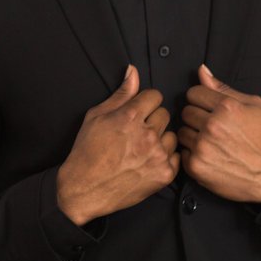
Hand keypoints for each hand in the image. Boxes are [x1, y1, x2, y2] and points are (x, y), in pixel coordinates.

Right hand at [56, 65, 179, 223]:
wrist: (85, 189)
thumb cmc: (87, 150)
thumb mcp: (96, 116)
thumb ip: (121, 94)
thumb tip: (133, 71)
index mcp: (130, 116)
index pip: (155, 95)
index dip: (145, 102)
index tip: (138, 112)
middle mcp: (147, 134)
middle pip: (165, 114)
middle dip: (152, 119)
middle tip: (137, 132)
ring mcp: (157, 156)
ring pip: (171, 135)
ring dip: (160, 139)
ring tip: (142, 148)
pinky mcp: (164, 174)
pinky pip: (176, 156)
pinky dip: (165, 158)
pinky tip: (148, 161)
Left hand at [177, 64, 260, 203]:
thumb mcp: (252, 105)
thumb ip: (223, 87)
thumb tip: (201, 70)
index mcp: (226, 107)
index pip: (193, 93)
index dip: (202, 100)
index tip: (211, 109)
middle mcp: (213, 126)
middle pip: (186, 112)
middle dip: (197, 117)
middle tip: (213, 128)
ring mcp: (203, 147)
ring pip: (182, 132)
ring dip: (193, 136)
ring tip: (212, 142)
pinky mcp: (196, 166)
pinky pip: (182, 151)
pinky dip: (192, 153)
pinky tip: (209, 155)